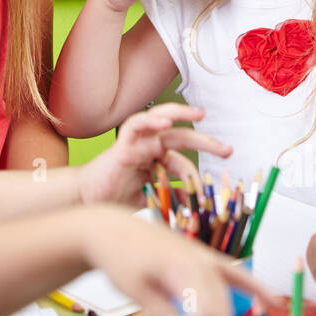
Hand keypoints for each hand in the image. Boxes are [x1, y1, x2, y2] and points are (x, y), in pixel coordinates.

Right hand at [76, 103, 231, 205]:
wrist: (87, 202)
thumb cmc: (114, 198)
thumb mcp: (152, 197)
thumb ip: (172, 195)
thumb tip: (195, 200)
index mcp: (156, 159)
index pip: (184, 160)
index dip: (198, 176)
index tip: (210, 195)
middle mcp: (148, 146)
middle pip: (181, 135)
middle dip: (205, 141)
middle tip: (227, 151)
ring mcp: (135, 143)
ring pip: (160, 118)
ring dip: (180, 113)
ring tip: (199, 114)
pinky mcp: (121, 145)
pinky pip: (136, 126)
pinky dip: (150, 120)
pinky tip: (165, 123)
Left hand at [80, 206, 278, 315]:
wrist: (110, 228)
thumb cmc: (119, 255)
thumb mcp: (135, 290)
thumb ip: (163, 314)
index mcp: (182, 267)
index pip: (209, 314)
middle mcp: (199, 259)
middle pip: (220, 309)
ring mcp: (203, 256)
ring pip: (226, 297)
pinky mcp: (203, 257)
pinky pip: (234, 274)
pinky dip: (253, 287)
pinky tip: (272, 301)